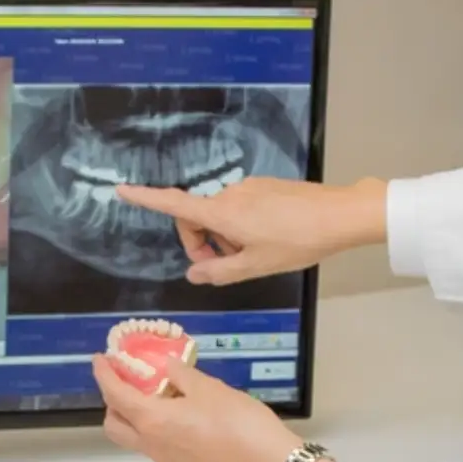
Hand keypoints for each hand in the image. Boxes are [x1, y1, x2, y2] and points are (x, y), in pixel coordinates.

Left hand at [92, 353, 295, 461]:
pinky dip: (159, 431)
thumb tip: (166, 367)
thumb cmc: (239, 422)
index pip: (116, 396)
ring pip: (137, 440)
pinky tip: (184, 418)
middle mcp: (153, 446)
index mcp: (153, 422)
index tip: (100, 360)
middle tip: (130, 382)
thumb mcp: (210, 389)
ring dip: (137, 418)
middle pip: (115, 426)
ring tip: (162, 397)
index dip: (104, 376)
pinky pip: (160, 449)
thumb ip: (183, 376)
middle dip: (113, 403)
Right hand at [115, 175, 387, 285]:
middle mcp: (231, 195)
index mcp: (223, 213)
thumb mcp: (255, 266)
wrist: (340, 215)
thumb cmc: (298, 241)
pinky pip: (240, 208)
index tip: (122, 190)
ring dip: (225, 238)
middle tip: (222, 267)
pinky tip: (268, 242)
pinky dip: (241, 227)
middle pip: (196, 216)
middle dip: (200, 242)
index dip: (145, 198)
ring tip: (253, 257)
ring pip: (221, 216)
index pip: (174, 204)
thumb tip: (194, 273)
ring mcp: (249, 188)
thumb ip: (219, 272)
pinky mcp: (265, 187)